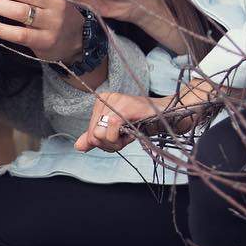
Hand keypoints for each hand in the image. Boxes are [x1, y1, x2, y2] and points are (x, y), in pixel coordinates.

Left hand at [74, 79, 219, 151]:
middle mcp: (105, 98)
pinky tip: (132, 132)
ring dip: (117, 142)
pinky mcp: (123, 106)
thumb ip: (97, 138)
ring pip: (100, 135)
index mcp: (101, 102)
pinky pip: (111, 130)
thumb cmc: (143, 123)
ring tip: (130, 133)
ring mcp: (114, 100)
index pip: (90, 133)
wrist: (167, 117)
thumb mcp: (117, 133)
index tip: (121, 136)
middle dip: (110, 144)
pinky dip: (121, 138)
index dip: (106, 143)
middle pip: (93, 136)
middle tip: (126, 136)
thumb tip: (78, 147)